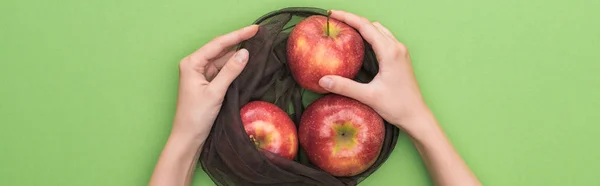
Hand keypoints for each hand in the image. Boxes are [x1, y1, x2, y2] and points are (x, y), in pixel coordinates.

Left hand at [173, 25, 258, 140]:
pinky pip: (222, 70)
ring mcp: (200, 74)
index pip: (218, 44)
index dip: (237, 35)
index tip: (254, 29)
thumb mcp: (215, 92)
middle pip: (220, 49)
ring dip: (237, 54)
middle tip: (258, 34)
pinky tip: (246, 62)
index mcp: (191, 63)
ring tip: (256, 46)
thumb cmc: (196, 116)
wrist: (188, 137)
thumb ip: (230, 71)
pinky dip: (234, 66)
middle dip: (238, 42)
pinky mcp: (207, 83)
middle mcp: (194, 65)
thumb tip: (245, 53)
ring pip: (222, 59)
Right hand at [319, 11, 480, 185]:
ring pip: (379, 30)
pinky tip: (360, 42)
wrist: (416, 116)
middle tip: (334, 20)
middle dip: (353, 20)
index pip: (366, 26)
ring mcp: (400, 51)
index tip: (332, 14)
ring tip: (345, 28)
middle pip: (372, 25)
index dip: (347, 17)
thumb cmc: (397, 106)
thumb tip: (322, 80)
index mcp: (390, 52)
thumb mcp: (368, 96)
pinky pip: (383, 38)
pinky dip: (370, 35)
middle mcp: (397, 47)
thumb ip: (345, 87)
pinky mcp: (400, 58)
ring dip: (362, 26)